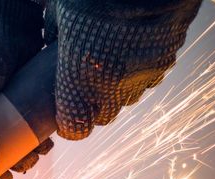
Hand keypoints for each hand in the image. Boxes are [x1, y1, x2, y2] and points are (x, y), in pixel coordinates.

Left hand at [45, 0, 200, 139]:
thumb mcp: (59, 14)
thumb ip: (53, 38)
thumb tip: (51, 43)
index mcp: (77, 79)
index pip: (75, 128)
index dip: (70, 125)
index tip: (65, 117)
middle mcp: (110, 87)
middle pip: (103, 117)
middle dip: (94, 108)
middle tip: (87, 86)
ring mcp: (140, 77)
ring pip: (127, 99)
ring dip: (117, 89)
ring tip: (111, 64)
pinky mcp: (163, 63)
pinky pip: (149, 79)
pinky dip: (139, 71)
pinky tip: (132, 50)